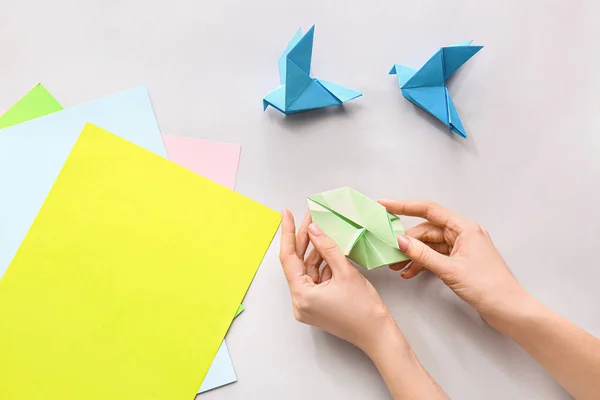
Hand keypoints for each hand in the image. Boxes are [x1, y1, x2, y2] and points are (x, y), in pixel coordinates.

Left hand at [279, 209, 401, 353]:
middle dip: (304, 239)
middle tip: (309, 216)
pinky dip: (321, 265)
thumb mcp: (345, 272)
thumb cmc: (365, 310)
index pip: (288, 258)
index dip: (289, 233)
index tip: (287, 214)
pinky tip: (328, 249)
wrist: (378, 335)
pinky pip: (315, 280)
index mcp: (302, 296)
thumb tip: (314, 229)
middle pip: (297, 264)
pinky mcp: (316, 306)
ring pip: (307, 271)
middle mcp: (299, 303)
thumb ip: (327, 247)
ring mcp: (307, 306)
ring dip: (314, 251)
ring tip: (321, 228)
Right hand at [378, 200, 531, 326]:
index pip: (429, 210)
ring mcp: (462, 247)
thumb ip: (422, 254)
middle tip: (390, 251)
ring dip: (413, 254)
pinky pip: (436, 256)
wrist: (508, 309)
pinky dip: (423, 263)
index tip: (385, 205)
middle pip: (427, 230)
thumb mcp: (450, 269)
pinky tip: (411, 272)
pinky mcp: (460, 260)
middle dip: (407, 241)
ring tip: (397, 266)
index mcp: (464, 227)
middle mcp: (463, 233)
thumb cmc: (488, 286)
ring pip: (430, 244)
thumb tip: (401, 241)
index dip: (404, 206)